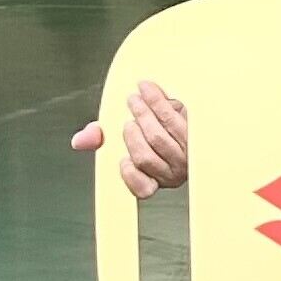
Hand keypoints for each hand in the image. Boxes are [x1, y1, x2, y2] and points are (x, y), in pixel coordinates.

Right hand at [72, 79, 189, 194]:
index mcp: (155, 179)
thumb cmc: (157, 129)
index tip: (123, 158)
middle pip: (144, 156)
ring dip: (143, 114)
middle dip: (132, 132)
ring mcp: (189, 157)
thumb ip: (100, 138)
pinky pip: (173, 119)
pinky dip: (157, 102)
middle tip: (126, 113)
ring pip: (158, 138)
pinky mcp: (199, 136)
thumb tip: (80, 140)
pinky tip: (149, 91)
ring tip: (136, 99)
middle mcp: (174, 173)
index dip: (130, 175)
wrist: (194, 113)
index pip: (142, 189)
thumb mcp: (125, 136)